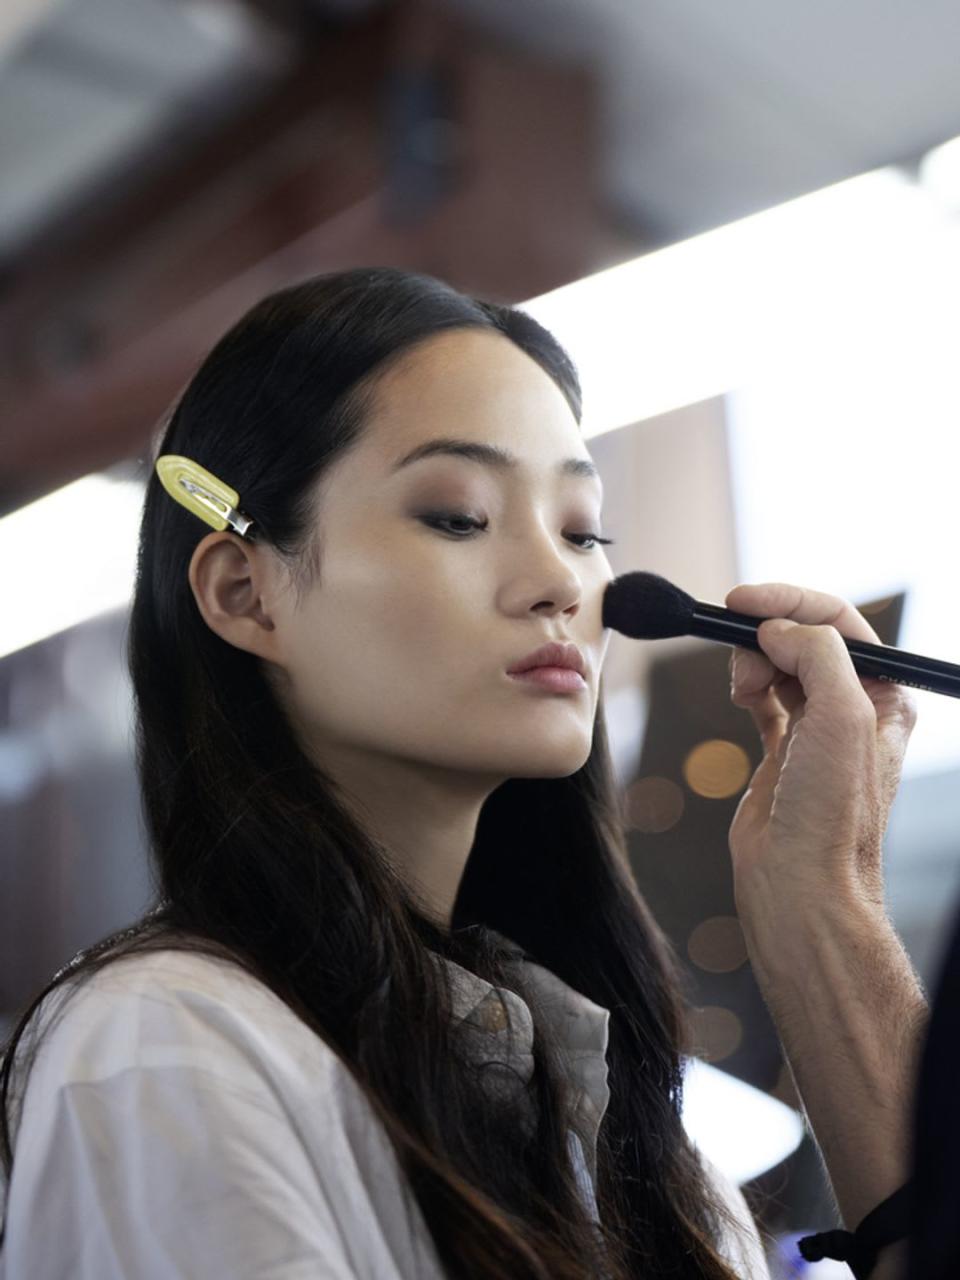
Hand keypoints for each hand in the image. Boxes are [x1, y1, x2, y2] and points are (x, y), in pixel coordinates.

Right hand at [725, 583, 916, 914]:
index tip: (744, 602)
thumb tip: (775, 628)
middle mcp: (853, 710)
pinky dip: (746, 688)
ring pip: (778, 666)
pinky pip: (762, 699)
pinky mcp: (781, 752)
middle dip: (765, 638)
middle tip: (742, 658)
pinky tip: (740, 698)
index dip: (791, 603)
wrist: (800, 884)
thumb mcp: (842, 716)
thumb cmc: (831, 816)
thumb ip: (816, 654)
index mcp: (885, 696)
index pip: (839, 623)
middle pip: (804, 640)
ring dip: (752, 664)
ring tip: (741, 691)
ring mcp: (816, 731)